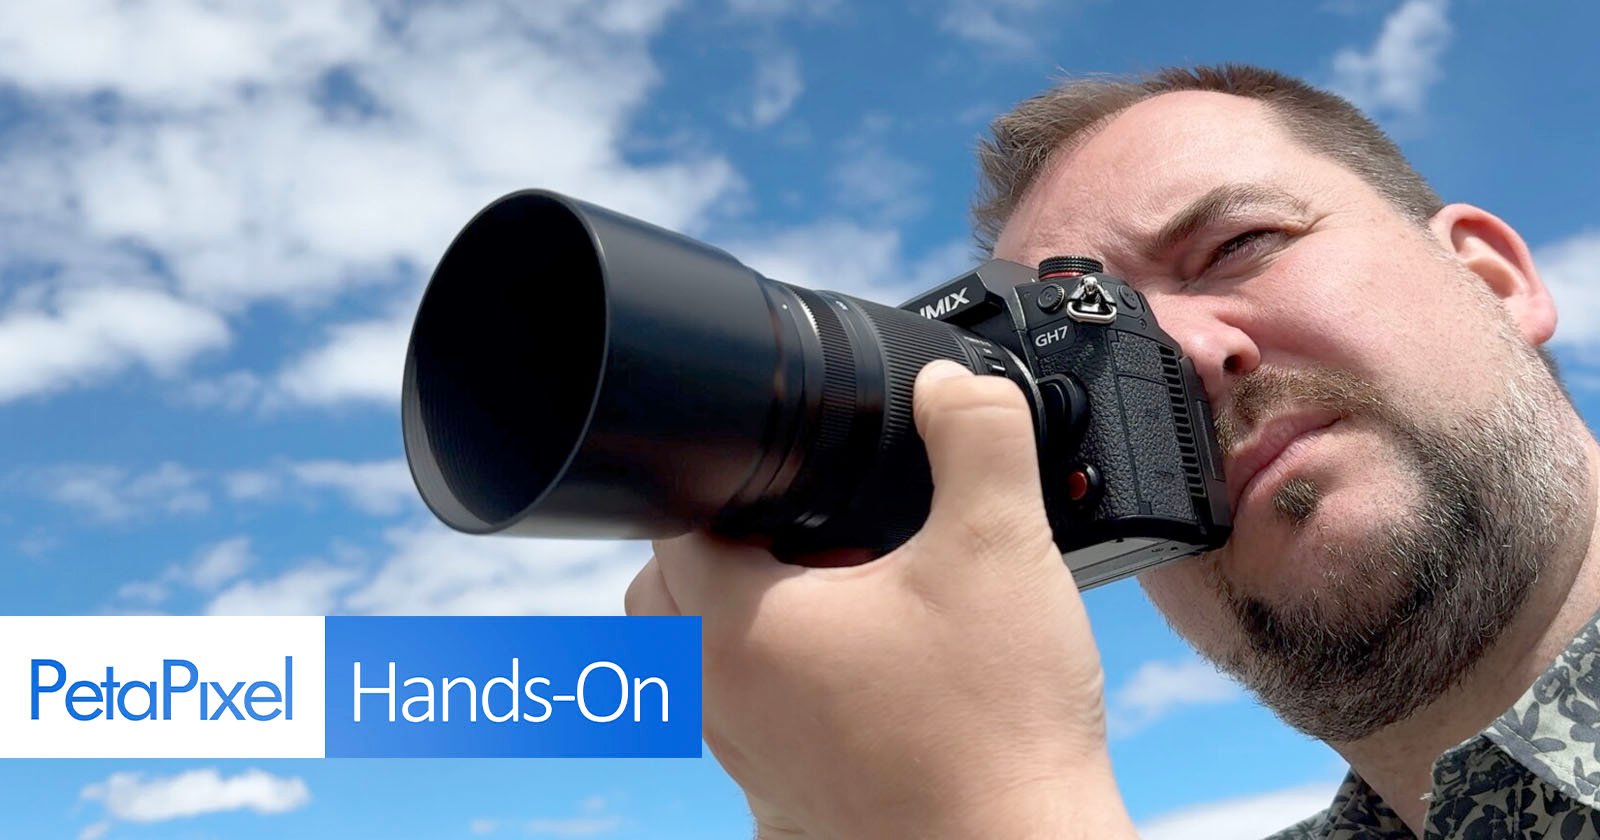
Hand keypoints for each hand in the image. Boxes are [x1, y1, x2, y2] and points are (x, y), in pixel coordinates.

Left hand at [625, 360, 1136, 837]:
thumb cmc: (998, 728)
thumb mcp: (1001, 548)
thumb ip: (979, 435)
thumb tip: (952, 381)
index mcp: (736, 629)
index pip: (667, 525)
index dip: (718, 477)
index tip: (780, 469)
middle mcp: (718, 699)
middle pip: (662, 593)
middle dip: (718, 544)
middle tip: (806, 526)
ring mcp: (744, 758)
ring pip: (696, 661)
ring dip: (742, 614)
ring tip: (836, 591)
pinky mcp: (782, 798)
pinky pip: (744, 717)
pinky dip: (777, 679)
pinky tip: (865, 668)